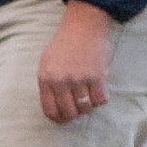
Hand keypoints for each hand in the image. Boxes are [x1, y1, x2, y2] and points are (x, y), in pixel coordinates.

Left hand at [37, 0, 114, 124]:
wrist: (83, 27)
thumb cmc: (64, 44)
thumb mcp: (47, 63)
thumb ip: (49, 83)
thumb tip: (55, 106)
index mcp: (46, 78)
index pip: (49, 109)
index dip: (58, 119)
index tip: (63, 120)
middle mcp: (61, 81)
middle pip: (69, 112)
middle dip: (74, 115)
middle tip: (79, 110)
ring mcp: (79, 79)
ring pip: (85, 107)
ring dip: (88, 107)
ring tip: (88, 99)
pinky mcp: (96, 76)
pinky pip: (100, 100)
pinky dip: (100, 99)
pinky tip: (99, 91)